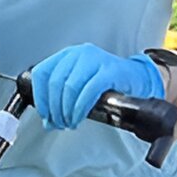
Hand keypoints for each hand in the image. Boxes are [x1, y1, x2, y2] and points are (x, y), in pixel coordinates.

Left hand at [30, 44, 164, 129]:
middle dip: (54, 108)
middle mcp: (79, 53)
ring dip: (66, 111)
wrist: (136, 79)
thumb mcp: (79, 86)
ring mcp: (95, 60)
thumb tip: (48, 120)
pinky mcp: (109, 71)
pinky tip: (79, 117)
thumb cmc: (106, 84)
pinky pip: (88, 91)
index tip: (44, 114)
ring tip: (70, 122)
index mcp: (67, 55)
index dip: (40, 97)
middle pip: (55, 82)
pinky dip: (80, 108)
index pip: (42, 72)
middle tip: (58, 123)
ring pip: (69, 87)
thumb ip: (61, 99)